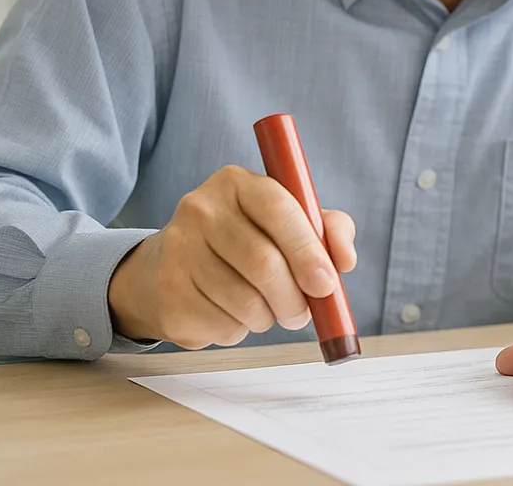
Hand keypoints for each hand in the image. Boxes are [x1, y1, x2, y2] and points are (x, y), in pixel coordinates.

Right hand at [108, 165, 356, 348]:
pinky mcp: (167, 290)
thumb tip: (345, 259)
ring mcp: (178, 248)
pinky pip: (221, 324)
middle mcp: (201, 208)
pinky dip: (240, 329)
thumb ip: (327, 229)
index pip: (277, 208)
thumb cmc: (245, 241)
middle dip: (294, 298)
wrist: (170, 266)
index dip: (307, 249)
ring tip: (267, 310)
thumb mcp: (289, 221)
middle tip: (303, 313)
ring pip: (244, 301)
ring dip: (269, 317)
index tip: (327, 283)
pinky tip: (231, 313)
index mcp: (237, 182)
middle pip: (263, 262)